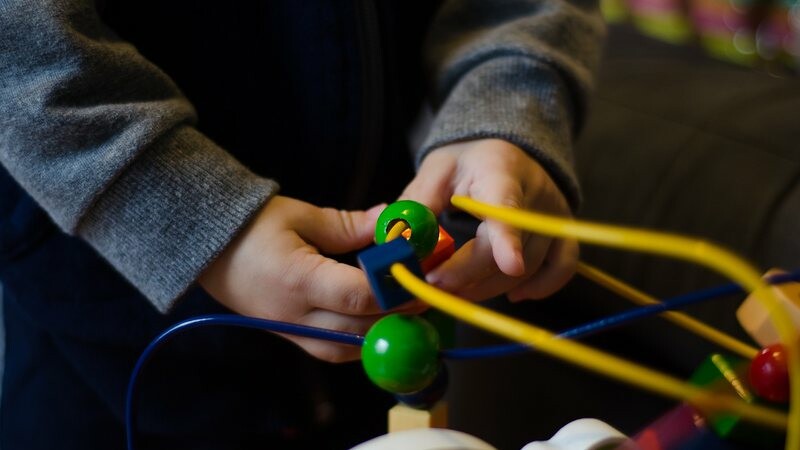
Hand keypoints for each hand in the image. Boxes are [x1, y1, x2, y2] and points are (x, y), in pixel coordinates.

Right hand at [199, 196, 406, 361]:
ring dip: (383, 332)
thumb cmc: (251, 225)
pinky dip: (362, 339)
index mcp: (298, 280)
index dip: (396, 288)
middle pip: (361, 326)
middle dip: (400, 312)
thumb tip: (392, 222)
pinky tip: (380, 321)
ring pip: (350, 347)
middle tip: (428, 291)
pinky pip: (335, 350)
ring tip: (409, 308)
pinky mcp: (291, 337)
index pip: (359, 295)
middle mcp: (296, 315)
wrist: (206, 247)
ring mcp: (291, 331)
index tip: (422, 273)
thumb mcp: (300, 215)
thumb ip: (350, 225)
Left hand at [401, 139, 577, 301]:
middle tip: (433, 286)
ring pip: (529, 267)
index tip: (510, 265)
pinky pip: (562, 267)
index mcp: (500, 172)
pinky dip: (541, 286)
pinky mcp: (562, 232)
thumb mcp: (435, 172)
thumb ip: (417, 204)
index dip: (508, 238)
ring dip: (490, 287)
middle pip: (509, 248)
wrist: (506, 153)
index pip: (507, 207)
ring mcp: (554, 217)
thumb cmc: (466, 163)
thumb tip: (397, 240)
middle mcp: (536, 195)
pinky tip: (512, 295)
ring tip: (454, 292)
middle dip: (469, 274)